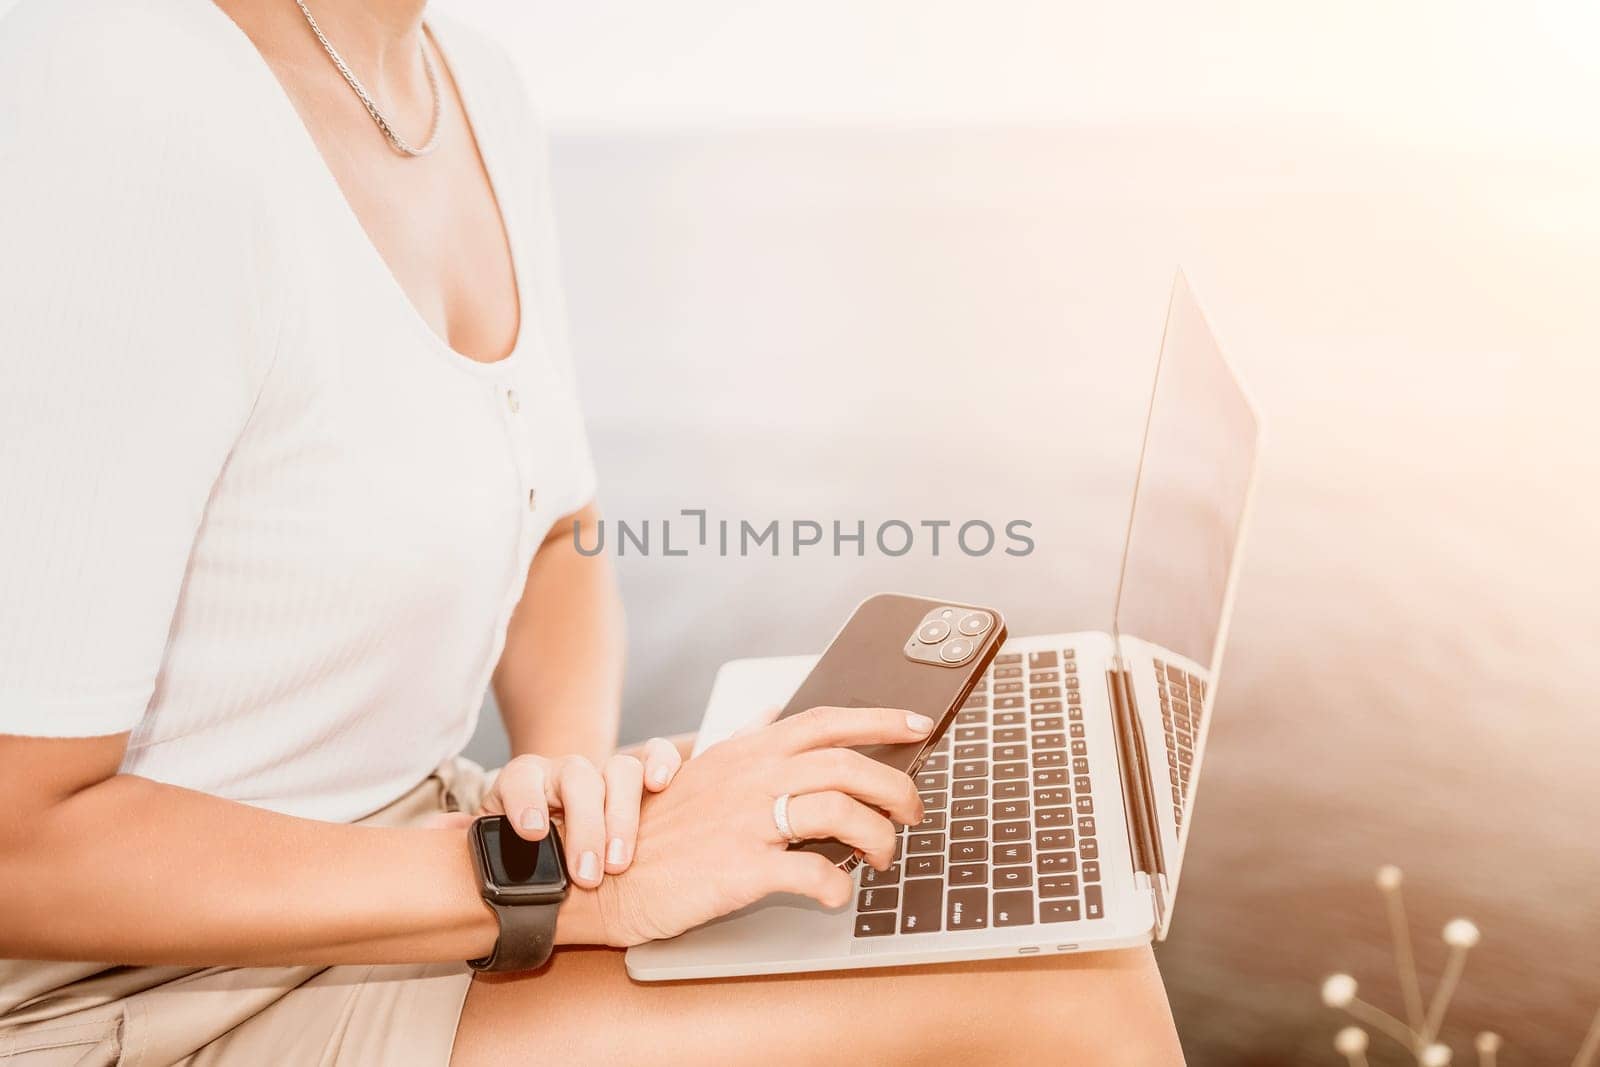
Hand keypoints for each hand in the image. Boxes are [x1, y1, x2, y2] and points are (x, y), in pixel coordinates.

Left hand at [472, 739, 683, 888]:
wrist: (558, 818)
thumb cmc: (525, 841)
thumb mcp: (496, 840)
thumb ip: (470, 837)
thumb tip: (436, 835)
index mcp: (524, 782)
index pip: (521, 778)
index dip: (526, 801)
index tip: (533, 832)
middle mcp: (566, 772)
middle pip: (578, 779)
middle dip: (585, 827)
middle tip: (587, 876)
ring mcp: (604, 771)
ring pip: (619, 769)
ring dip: (623, 814)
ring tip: (621, 862)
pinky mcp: (640, 775)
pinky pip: (655, 754)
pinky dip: (662, 763)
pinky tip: (663, 785)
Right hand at [586, 706, 933, 945]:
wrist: (607, 876)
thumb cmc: (661, 830)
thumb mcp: (701, 769)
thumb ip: (744, 739)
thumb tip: (775, 710)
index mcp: (749, 752)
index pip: (827, 721)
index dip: (880, 719)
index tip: (919, 725)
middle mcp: (753, 778)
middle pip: (848, 765)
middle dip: (896, 786)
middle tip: (914, 809)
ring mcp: (748, 823)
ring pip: (840, 814)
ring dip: (878, 836)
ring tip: (883, 855)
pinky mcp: (741, 870)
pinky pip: (809, 875)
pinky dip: (836, 886)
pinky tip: (838, 893)